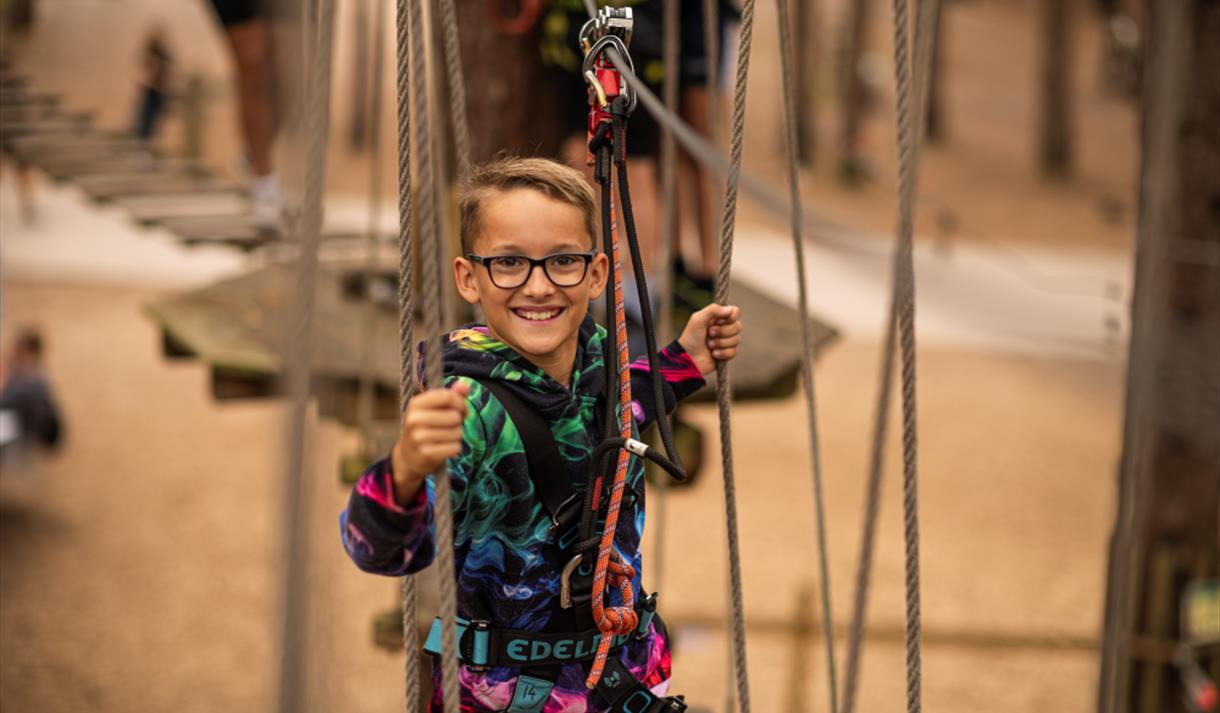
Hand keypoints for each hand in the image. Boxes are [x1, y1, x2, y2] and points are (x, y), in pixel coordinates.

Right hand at [390, 381, 470, 505]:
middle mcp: (414, 419)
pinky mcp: (426, 454)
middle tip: (450, 426)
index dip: (460, 403)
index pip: (447, 396)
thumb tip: (464, 385)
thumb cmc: (425, 427)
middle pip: (455, 416)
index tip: (461, 409)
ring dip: (456, 436)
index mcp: (415, 403)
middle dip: (458, 422)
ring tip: (444, 438)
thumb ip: (450, 395)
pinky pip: (455, 447)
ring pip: (457, 432)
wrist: (408, 456)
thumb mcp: (433, 408)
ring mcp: (419, 437)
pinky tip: (444, 448)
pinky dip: (454, 448)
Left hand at [678, 303, 741, 375]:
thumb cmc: (691, 337)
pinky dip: (723, 353)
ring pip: (737, 339)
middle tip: (709, 333)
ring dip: (721, 343)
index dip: (731, 317)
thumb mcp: (698, 319)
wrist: (688, 357)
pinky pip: (734, 351)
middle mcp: (724, 328)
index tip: (719, 320)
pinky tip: (713, 354)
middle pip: (738, 326)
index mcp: (718, 317)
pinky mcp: (727, 354)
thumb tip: (730, 310)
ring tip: (709, 345)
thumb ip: (713, 309)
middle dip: (723, 331)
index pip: (735, 312)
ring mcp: (726, 341)